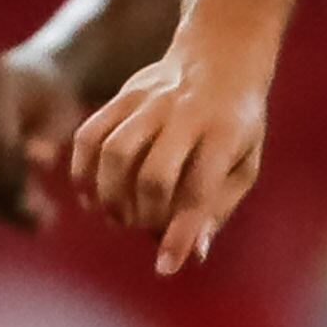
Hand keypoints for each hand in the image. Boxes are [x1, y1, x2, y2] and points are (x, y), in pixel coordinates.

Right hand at [0, 48, 77, 231]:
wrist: (30, 75)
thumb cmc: (54, 98)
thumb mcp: (63, 113)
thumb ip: (51, 136)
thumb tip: (39, 160)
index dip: (18, 184)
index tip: (47, 214)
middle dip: (7, 201)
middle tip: (42, 224)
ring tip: (32, 221)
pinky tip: (11, 210)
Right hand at [69, 47, 271, 275]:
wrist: (221, 59)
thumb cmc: (237, 126)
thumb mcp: (244, 165)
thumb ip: (218, 208)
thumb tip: (193, 254)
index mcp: (225, 134)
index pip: (199, 190)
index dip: (180, 232)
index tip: (166, 267)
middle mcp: (186, 114)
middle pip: (153, 175)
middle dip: (144, 215)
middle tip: (144, 230)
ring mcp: (150, 100)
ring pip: (114, 152)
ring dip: (109, 196)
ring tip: (116, 217)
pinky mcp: (123, 93)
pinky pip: (90, 133)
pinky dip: (82, 169)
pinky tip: (89, 194)